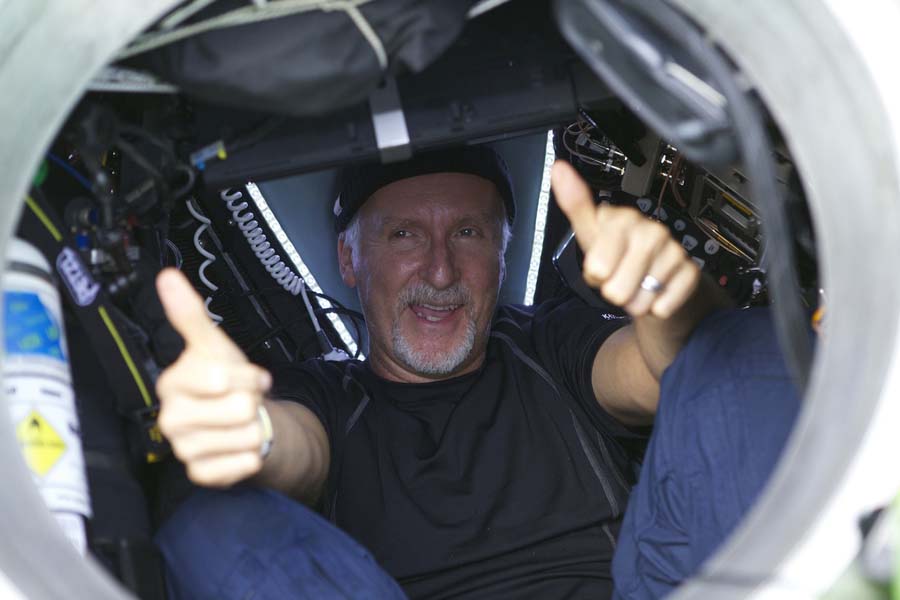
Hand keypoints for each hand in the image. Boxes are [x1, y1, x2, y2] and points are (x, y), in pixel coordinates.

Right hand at [155, 268, 271, 486]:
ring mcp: (184, 449)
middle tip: (241, 401)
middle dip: (252, 402)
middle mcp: (170, 418)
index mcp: (172, 383)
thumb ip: (190, 315)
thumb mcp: (214, 345)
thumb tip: (168, 276)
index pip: (220, 378)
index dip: (246, 376)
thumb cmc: (226, 381)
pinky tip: (239, 447)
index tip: (247, 375)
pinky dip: (251, 455)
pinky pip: (242, 465)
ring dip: (254, 428)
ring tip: (240, 423)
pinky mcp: (200, 474)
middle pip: (238, 409)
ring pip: (246, 436)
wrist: (239, 420)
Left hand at [551, 160, 699, 318]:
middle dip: (614, 292)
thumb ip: (575, 205)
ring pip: (640, 301)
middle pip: (617, 291)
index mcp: (623, 220)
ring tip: (638, 285)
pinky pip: (663, 306)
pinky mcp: (690, 272)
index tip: (601, 265)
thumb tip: (559, 169)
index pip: (598, 268)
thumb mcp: (591, 234)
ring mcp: (673, 251)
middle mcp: (651, 231)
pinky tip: (656, 293)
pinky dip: (655, 308)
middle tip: (620, 277)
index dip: (596, 275)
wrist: (652, 274)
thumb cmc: (618, 254)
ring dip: (635, 301)